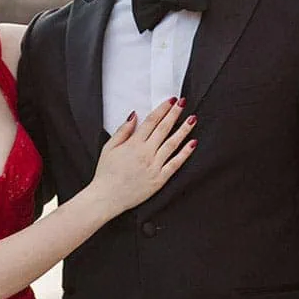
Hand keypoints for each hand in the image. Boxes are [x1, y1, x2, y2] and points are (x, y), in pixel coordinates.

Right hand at [91, 99, 196, 215]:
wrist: (107, 197)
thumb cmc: (106, 173)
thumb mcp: (109, 148)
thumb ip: (123, 131)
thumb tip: (134, 115)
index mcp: (133, 144)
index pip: (151, 121)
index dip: (162, 109)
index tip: (171, 101)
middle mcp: (146, 153)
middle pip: (164, 129)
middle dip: (175, 114)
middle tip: (183, 103)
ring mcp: (154, 166)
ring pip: (172, 144)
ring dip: (184, 130)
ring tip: (192, 119)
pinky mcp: (159, 179)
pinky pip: (175, 164)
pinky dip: (185, 153)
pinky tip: (193, 143)